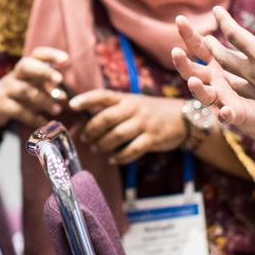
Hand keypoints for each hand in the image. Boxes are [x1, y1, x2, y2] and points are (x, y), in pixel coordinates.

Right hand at [0, 47, 68, 128]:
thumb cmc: (16, 95)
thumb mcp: (29, 87)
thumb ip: (45, 90)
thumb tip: (65, 97)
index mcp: (24, 68)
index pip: (36, 54)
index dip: (50, 54)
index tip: (66, 60)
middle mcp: (14, 75)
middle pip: (26, 66)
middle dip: (44, 71)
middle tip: (60, 79)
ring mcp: (5, 90)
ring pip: (24, 90)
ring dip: (43, 99)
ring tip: (57, 110)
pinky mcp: (0, 105)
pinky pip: (18, 110)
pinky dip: (33, 117)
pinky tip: (43, 122)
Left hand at [69, 90, 185, 164]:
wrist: (183, 117)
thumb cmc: (151, 111)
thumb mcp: (133, 103)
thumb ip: (114, 108)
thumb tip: (88, 118)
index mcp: (126, 98)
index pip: (103, 95)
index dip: (86, 99)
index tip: (72, 105)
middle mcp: (134, 109)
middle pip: (106, 118)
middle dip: (92, 130)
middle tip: (84, 138)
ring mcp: (144, 123)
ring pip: (117, 135)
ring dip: (102, 144)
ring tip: (96, 149)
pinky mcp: (152, 138)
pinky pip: (132, 150)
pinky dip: (119, 157)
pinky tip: (112, 159)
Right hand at [172, 15, 254, 142]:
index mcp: (218, 62)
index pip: (199, 47)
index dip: (188, 35)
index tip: (180, 19)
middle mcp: (214, 80)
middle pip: (192, 71)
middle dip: (182, 62)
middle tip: (176, 51)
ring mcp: (221, 98)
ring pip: (203, 94)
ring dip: (196, 89)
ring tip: (194, 81)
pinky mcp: (234, 115)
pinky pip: (226, 116)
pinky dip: (224, 114)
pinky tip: (226, 111)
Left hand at [197, 0, 254, 141]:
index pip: (235, 34)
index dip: (224, 20)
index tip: (216, 9)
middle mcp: (252, 73)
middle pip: (226, 58)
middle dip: (214, 48)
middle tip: (206, 40)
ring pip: (234, 80)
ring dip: (227, 72)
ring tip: (224, 70)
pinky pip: (249, 97)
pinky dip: (246, 93)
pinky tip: (249, 95)